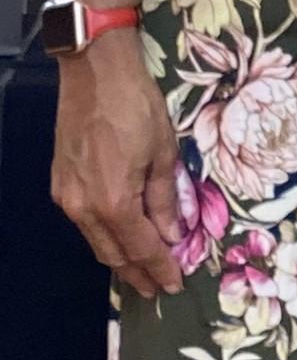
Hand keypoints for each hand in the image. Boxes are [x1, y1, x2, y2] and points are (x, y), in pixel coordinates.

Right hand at [51, 30, 183, 299]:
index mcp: (114, 202)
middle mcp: (84, 208)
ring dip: (119, 258)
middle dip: (137, 273)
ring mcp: (67, 197)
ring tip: (140, 270)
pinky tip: (118, 236)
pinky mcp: (60, 184)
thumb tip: (173, 234)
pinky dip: (104, 235)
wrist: (95, 72)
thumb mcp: (163, 150)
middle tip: (157, 287)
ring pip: (96, 241)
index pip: (141, 248)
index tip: (174, 284)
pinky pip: (84, 223)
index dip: (160, 268)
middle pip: (113, 253)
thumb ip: (165, 197)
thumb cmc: (136, 106)